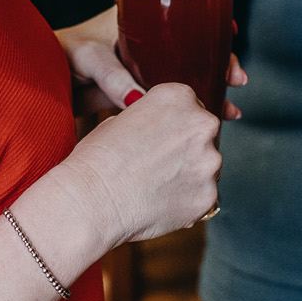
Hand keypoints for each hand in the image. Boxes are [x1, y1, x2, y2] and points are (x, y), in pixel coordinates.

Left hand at [58, 7, 247, 120]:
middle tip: (236, 78)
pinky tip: (205, 123)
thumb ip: (113, 78)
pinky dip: (191, 110)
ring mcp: (148, 69)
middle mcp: (150, 42)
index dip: (213, 21)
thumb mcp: (88, 59)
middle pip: (197, 48)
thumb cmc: (61, 56)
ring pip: (190, 76)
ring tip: (231, 109)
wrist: (39, 83)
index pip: (185, 12)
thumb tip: (141, 101)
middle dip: (222, 63)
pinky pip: (174, 100)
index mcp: (138, 19)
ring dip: (212, 91)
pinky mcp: (143, 94)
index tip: (232, 32)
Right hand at [61, 82, 220, 246]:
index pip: (190, 107)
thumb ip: (153, 120)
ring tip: (154, 187)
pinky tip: (160, 204)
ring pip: (206, 167)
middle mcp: (202, 124)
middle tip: (157, 165)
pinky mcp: (209, 196)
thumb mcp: (121, 120)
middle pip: (203, 135)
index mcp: (179, 96)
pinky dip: (187, 201)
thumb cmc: (97, 160)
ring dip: (188, 175)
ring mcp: (209, 162)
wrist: (91, 201)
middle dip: (186, 149)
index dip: (174, 125)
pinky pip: (203, 196)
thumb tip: (164, 132)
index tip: (160, 139)